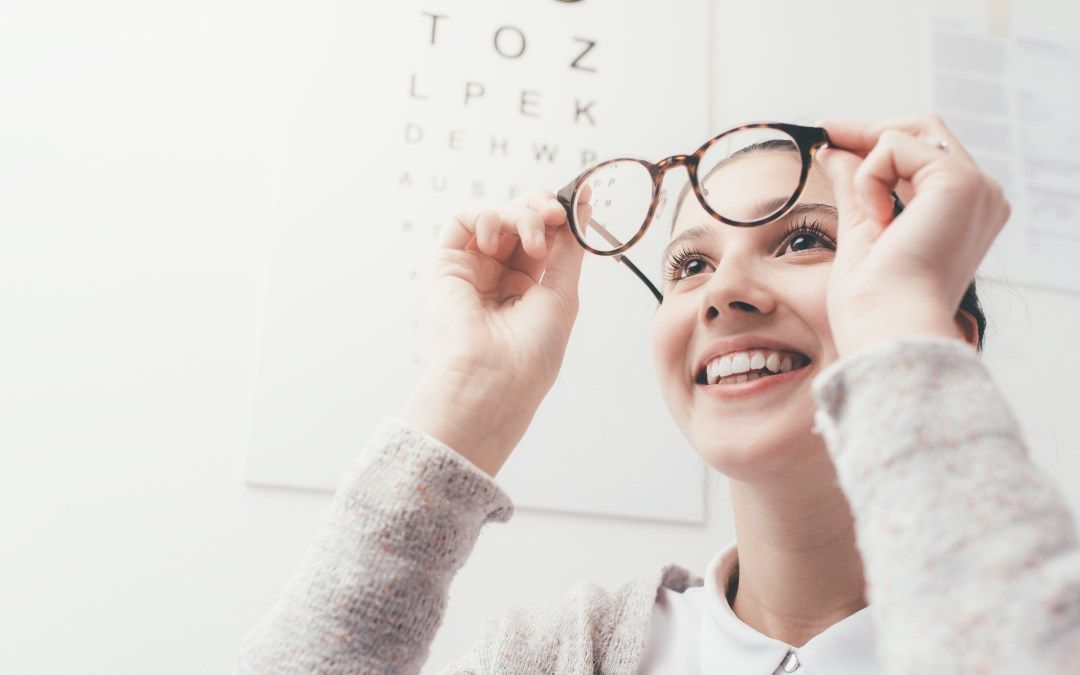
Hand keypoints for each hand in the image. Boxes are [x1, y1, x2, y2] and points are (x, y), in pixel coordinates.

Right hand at [400, 188, 588, 476]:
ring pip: (495, 216)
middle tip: (557, 213)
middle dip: (541, 208)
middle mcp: (498, 276)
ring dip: (519, 216)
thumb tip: (583, 205)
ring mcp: (471, 269)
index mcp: (528, 288)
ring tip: (534, 243)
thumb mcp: (562, 293)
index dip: (559, 216)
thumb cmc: (530, 352)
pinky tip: (495, 242)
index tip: (578, 200)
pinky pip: (462, 220)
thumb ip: (568, 247)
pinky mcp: (446, 266)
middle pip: (519, 220)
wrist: (492, 381)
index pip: (544, 236)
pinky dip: (484, 218)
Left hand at [814, 115, 1010, 356]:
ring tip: (867, 218)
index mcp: (964, 214)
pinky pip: (895, 147)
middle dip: (869, 130)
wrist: (889, 327)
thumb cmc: (875, 302)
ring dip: (868, 167)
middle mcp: (981, 197)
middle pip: (924, 131)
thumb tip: (835, 151)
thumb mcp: (861, 231)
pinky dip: (870, 178)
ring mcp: (976, 188)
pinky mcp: (959, 182)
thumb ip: (856, 188)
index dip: (876, 141)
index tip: (830, 135)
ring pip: (908, 134)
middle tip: (825, 132)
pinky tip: (878, 220)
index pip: (924, 154)